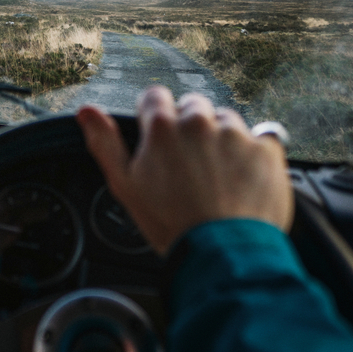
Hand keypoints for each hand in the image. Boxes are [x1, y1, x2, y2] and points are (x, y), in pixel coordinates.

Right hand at [77, 86, 292, 255]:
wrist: (223, 254)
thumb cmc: (171, 224)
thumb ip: (105, 143)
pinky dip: (254, 155)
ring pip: (227, 121)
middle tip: (190, 165)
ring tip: (219, 177)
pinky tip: (245, 181)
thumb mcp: (125, 186)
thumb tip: (86, 112)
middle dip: (191, 128)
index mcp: (163, 128)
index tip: (160, 138)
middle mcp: (200, 122)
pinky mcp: (266, 149)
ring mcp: (236, 134)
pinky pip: (262, 139)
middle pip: (193, 107)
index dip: (155, 118)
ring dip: (223, 140)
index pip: (154, 97)